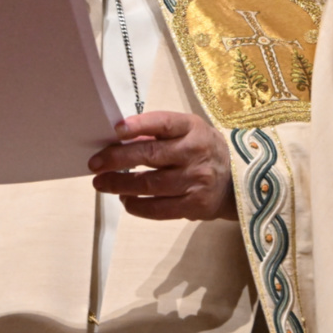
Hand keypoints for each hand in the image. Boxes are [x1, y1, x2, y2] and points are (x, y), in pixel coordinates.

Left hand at [88, 111, 236, 220]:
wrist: (237, 179)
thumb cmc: (202, 149)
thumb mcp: (187, 131)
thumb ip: (157, 133)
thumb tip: (119, 140)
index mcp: (192, 128)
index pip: (164, 123)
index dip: (139, 125)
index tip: (116, 130)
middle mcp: (195, 153)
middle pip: (151, 155)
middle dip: (117, 159)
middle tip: (95, 163)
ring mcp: (196, 180)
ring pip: (150, 184)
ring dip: (120, 184)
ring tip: (101, 183)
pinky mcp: (194, 205)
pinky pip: (159, 208)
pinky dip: (137, 205)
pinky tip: (125, 200)